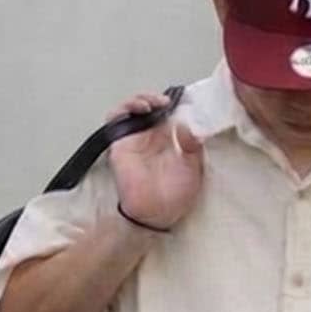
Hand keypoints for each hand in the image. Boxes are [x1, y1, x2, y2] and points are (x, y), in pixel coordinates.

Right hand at [104, 90, 204, 231]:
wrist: (156, 214)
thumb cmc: (176, 196)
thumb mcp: (195, 169)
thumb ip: (194, 146)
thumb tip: (188, 125)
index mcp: (169, 139)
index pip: (168, 112)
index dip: (174, 102)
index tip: (184, 99)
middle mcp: (150, 135)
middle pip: (149, 105)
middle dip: (156, 97)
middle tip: (166, 101)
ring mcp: (134, 138)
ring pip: (132, 107)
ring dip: (141, 98)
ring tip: (154, 103)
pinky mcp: (119, 143)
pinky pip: (115, 119)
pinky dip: (124, 108)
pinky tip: (140, 109)